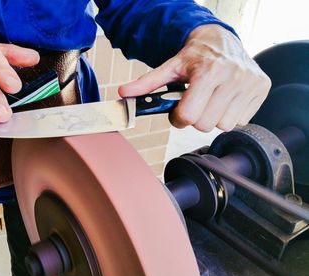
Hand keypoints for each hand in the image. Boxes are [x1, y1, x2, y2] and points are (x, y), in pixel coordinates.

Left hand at [119, 24, 270, 131]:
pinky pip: (241, 120)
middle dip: (196, 117)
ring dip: (214, 117)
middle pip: (205, 125)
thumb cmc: (194, 56)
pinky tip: (225, 98)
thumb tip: (124, 94)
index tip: (179, 110)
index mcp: (208, 73)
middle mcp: (232, 77)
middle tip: (195, 102)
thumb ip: (147, 83)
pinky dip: (230, 114)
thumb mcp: (170, 67)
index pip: (188, 117)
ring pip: (224, 125)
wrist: (221, 39)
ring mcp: (249, 84)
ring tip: (210, 99)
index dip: (178, 117)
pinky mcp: (261, 88)